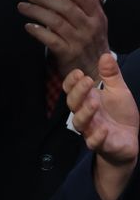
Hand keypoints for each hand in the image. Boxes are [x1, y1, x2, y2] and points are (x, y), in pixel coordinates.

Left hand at [20, 0, 109, 78]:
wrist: (94, 69)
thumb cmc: (91, 40)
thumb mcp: (97, 19)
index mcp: (97, 16)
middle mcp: (89, 27)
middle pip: (67, 7)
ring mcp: (79, 41)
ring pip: (56, 22)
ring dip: (36, 12)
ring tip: (23, 7)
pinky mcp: (68, 53)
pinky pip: (51, 40)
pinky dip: (38, 31)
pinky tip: (28, 26)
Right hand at [63, 54, 138, 199]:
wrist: (129, 140)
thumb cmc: (120, 114)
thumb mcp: (119, 91)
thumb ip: (111, 75)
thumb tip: (105, 55)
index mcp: (87, 100)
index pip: (71, 90)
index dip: (71, 82)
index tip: (78, 72)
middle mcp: (85, 114)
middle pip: (73, 104)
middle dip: (78, 92)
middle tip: (87, 81)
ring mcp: (91, 130)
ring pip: (80, 123)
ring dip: (85, 112)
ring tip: (94, 103)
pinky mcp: (100, 144)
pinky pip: (93, 142)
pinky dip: (97, 136)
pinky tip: (104, 129)